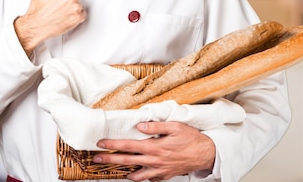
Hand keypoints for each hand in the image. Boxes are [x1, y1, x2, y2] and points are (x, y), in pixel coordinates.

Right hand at [14, 0, 85, 53]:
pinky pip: (82, 14)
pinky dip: (76, 16)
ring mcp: (77, 6)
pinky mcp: (79, 17)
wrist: (36, 24)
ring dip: (71, 7)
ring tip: (60, 10)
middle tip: (56, 3)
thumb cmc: (37, 7)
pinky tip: (65, 16)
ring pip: (79, 4)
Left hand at [94, 121, 215, 181]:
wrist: (205, 154)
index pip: (128, 146)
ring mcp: (159, 171)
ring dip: (123, 171)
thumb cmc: (191, 139)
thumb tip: (140, 126)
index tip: (101, 144)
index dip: (113, 145)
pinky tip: (135, 173)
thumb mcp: (174, 126)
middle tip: (96, 159)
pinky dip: (139, 176)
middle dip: (109, 160)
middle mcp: (154, 161)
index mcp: (155, 147)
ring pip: (136, 175)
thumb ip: (155, 126)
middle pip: (127, 161)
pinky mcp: (164, 176)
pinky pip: (148, 179)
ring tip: (112, 169)